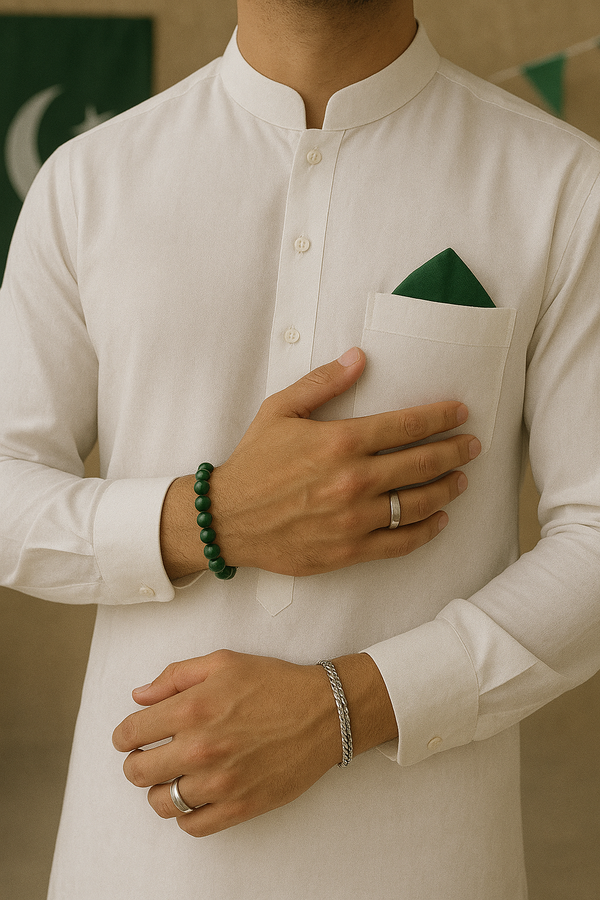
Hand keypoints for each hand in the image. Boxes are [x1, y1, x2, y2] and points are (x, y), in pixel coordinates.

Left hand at [112, 650, 394, 836]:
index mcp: (191, 709)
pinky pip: (192, 826)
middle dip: (137, 762)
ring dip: (160, 790)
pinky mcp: (239, 806)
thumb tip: (140, 696)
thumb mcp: (223, 662)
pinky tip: (195, 796)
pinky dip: (185, 815)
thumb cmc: (275, 684)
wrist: (324, 712)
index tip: (132, 737)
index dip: (126, 736)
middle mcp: (200, 749)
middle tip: (150, 755)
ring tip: (174, 776)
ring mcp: (219, 782)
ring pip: (162, 803)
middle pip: (137, 773)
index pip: (130, 734)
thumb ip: (175, 676)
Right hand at [161, 347, 479, 578]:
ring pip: (418, 503)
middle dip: (454, 452)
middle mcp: (354, 480)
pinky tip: (439, 520)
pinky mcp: (350, 549)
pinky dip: (426, 531)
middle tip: (473, 446)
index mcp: (340, 442)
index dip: (440, 417)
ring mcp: (354, 518)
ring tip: (461, 479)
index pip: (406, 425)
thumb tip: (359, 357)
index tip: (460, 413)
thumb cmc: (253, 462)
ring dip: (447, 489)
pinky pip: (400, 542)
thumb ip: (322, 383)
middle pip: (422, 463)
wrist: (226, 519)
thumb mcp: (279, 410)